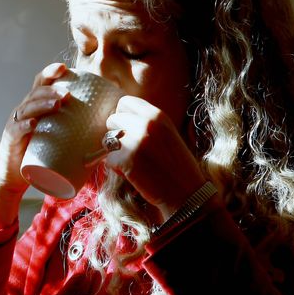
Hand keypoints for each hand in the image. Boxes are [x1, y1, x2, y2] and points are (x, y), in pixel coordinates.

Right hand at [0, 62, 70, 229]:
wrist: (14, 177)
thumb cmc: (41, 156)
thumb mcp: (58, 140)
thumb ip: (78, 135)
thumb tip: (111, 136)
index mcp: (35, 107)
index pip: (40, 84)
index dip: (50, 73)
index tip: (64, 67)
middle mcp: (24, 111)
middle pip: (35, 93)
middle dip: (51, 90)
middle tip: (67, 94)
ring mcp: (16, 124)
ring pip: (27, 108)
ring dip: (42, 104)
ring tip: (57, 104)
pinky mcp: (10, 140)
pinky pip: (16, 130)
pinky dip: (24, 126)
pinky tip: (32, 125)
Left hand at [103, 96, 205, 219]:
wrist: (186, 192)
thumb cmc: (177, 165)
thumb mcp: (167, 134)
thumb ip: (146, 123)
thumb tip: (119, 117)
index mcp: (157, 115)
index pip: (125, 102)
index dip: (122, 115)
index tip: (127, 127)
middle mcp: (146, 125)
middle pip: (112, 119)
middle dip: (116, 134)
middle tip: (129, 148)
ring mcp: (135, 142)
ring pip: (107, 139)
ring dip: (115, 151)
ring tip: (133, 161)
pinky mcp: (126, 160)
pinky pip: (108, 159)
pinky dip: (117, 168)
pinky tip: (133, 173)